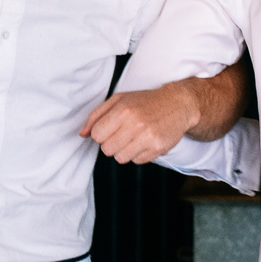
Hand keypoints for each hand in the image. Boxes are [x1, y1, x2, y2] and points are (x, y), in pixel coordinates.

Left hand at [81, 82, 202, 163]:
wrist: (178, 104)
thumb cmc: (145, 101)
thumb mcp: (119, 100)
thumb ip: (96, 116)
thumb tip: (82, 134)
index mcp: (123, 110)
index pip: (97, 135)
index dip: (101, 133)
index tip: (110, 128)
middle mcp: (136, 124)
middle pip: (107, 149)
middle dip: (111, 143)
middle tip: (122, 134)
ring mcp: (148, 138)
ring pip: (120, 158)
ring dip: (124, 151)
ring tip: (133, 138)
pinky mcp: (159, 148)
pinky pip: (137, 161)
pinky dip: (138, 154)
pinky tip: (144, 141)